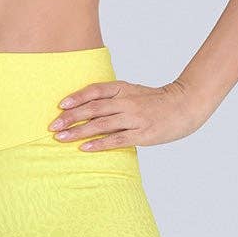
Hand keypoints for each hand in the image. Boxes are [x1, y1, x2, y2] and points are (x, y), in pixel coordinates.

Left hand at [48, 76, 210, 149]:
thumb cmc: (155, 101)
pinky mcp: (142, 134)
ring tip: (61, 138)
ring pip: (101, 124)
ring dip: (79, 132)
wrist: (185, 106)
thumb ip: (112, 96)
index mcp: (123, 88)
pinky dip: (99, 144)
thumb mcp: (133, 91)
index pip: (96, 90)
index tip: (61, 105)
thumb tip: (85, 105)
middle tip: (52, 126)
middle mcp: (127, 101)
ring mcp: (134, 118)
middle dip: (70, 117)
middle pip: (93, 108)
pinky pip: (116, 139)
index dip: (77, 97)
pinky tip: (84, 148)